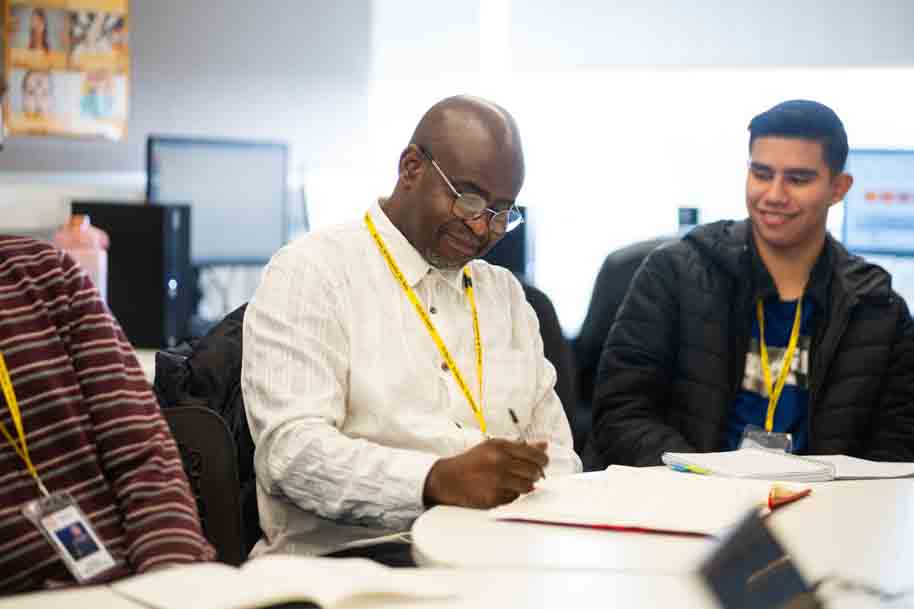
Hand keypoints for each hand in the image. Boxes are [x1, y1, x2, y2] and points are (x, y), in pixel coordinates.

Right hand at [423, 438, 548, 508]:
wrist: (448, 479)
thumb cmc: (471, 462)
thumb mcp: (492, 447)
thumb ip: (519, 446)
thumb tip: (543, 445)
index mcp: (500, 447)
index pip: (533, 453)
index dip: (543, 459)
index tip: (544, 462)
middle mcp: (499, 463)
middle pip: (533, 471)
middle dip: (536, 473)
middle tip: (533, 473)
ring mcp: (497, 482)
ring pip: (527, 486)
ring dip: (526, 485)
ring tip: (517, 481)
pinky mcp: (494, 498)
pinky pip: (515, 498)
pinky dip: (513, 494)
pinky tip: (503, 489)